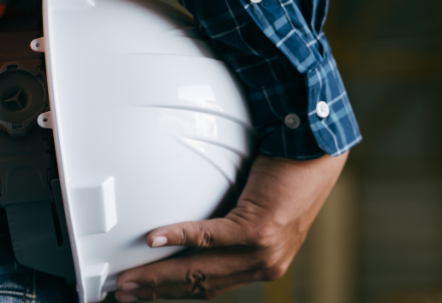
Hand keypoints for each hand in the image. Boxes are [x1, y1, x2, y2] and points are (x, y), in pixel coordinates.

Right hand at [114, 152, 347, 300]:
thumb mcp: (259, 211)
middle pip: (199, 285)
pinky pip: (210, 237)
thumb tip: (191, 227)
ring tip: (130, 276)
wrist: (317, 153)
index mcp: (261, 264)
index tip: (144, 292)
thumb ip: (232, 227)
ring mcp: (263, 251)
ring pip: (200, 270)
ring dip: (159, 274)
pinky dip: (179, 237)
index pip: (209, 288)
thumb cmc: (289, 173)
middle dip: (157, 290)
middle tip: (124, 291)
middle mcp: (264, 264)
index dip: (173, 292)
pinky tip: (155, 238)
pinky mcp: (259, 229)